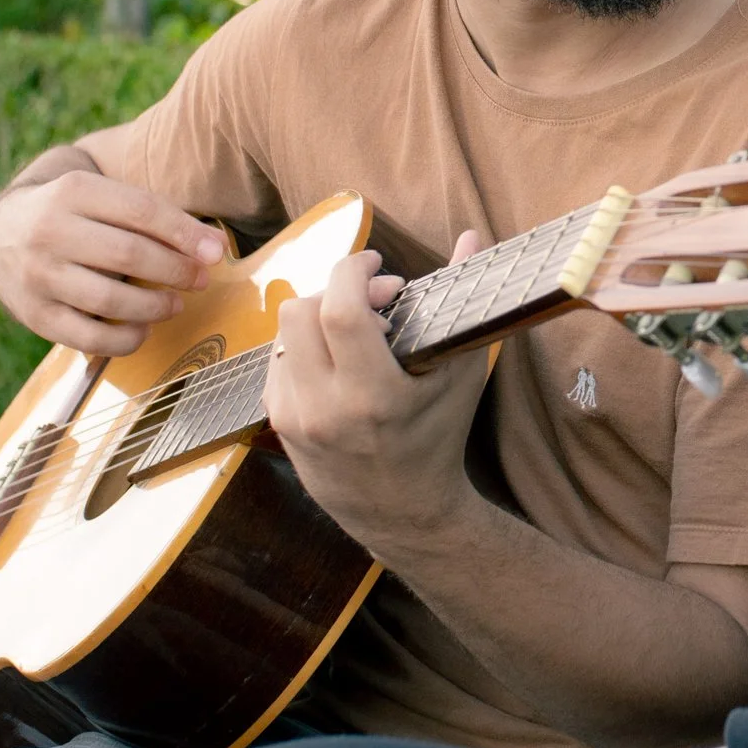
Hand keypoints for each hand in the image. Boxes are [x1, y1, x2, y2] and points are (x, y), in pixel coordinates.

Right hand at [0, 166, 227, 356]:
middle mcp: (50, 231)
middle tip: (200, 279)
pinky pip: (87, 336)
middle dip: (176, 270)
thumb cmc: (74, 215)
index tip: (216, 252)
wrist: (0, 233)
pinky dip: (124, 339)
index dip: (185, 234)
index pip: (142, 211)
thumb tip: (214, 246)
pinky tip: (143, 330)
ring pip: (109, 299)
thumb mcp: (103, 197)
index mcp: (74, 191)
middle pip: (129, 254)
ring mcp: (37, 275)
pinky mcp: (33, 314)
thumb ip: (154, 216)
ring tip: (175, 304)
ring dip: (155, 307)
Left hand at [263, 232, 491, 549]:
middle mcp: (324, 407)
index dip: (353, 271)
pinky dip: (303, 346)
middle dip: (334, 289)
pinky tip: (334, 358)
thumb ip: (461, 300)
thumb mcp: (461, 372)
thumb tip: (471, 235)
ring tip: (354, 328)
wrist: (402, 512)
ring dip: (317, 316)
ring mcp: (294, 418)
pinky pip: (276, 359)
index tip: (377, 264)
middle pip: (300, 311)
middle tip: (370, 297)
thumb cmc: (440, 436)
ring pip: (282, 332)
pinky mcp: (278, 424)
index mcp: (374, 395)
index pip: (340, 310)